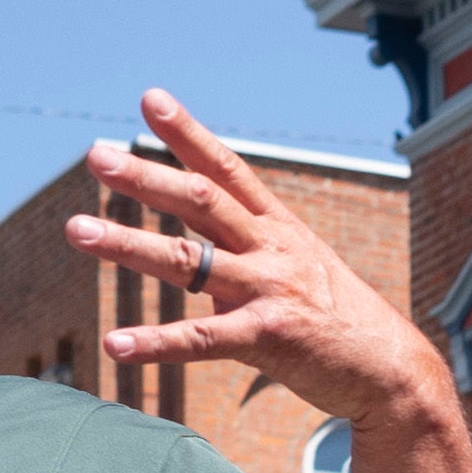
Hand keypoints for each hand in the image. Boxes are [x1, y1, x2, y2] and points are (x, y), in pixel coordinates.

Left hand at [75, 92, 459, 438]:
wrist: (392, 372)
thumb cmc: (341, 321)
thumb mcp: (299, 269)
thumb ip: (244, 255)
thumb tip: (195, 253)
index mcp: (278, 228)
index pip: (228, 170)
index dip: (188, 134)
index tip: (151, 100)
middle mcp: (272, 251)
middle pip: (201, 202)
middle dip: (146, 177)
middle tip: (97, 156)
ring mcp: (269, 291)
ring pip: (188, 261)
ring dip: (128, 245)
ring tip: (78, 231)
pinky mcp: (268, 340)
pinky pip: (201, 340)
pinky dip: (155, 343)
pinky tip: (114, 345)